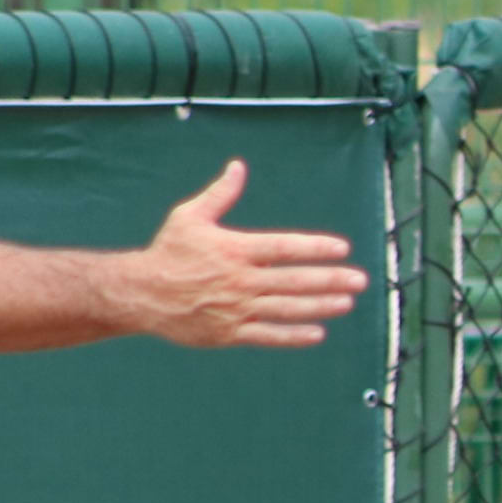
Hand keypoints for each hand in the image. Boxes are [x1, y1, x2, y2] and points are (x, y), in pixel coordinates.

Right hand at [124, 160, 366, 347]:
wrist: (141, 293)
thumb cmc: (168, 251)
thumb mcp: (190, 216)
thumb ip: (220, 194)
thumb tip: (238, 166)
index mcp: (235, 249)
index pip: (285, 248)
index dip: (315, 248)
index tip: (342, 249)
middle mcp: (241, 280)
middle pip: (294, 280)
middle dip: (331, 280)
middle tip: (360, 280)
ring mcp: (237, 308)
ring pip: (287, 308)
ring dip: (320, 306)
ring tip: (346, 303)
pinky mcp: (229, 332)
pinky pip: (268, 335)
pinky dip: (293, 336)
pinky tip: (317, 333)